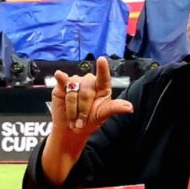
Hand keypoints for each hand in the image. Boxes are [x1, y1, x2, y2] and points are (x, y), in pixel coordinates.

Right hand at [41, 56, 132, 182]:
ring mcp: (75, 82)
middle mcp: (89, 82)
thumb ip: (114, 109)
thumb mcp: (102, 116)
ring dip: (72, 110)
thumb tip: (130, 108)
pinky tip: (59, 75)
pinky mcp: (62, 84)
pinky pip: (62, 80)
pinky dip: (61, 77)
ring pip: (73, 92)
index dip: (102, 68)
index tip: (101, 60)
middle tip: (80, 122)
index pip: (103, 76)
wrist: (71, 128)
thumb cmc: (89, 121)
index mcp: (102, 87)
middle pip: (86, 92)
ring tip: (72, 119)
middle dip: (82, 110)